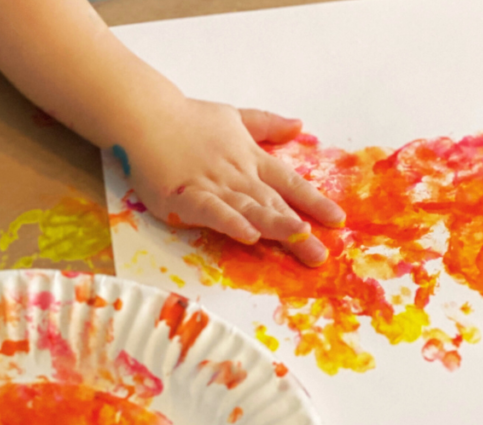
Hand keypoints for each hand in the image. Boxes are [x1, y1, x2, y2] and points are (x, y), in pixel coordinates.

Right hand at [118, 99, 345, 266]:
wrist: (145, 113)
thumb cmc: (186, 117)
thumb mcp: (234, 117)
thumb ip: (266, 125)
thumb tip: (299, 125)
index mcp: (250, 159)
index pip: (289, 183)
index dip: (314, 202)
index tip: (338, 221)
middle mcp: (237, 175)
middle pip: (274, 204)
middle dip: (299, 230)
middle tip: (322, 254)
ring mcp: (212, 185)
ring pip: (249, 208)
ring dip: (275, 224)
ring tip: (299, 239)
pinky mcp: (185, 196)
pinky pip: (212, 211)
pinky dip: (231, 222)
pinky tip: (249, 236)